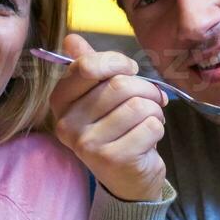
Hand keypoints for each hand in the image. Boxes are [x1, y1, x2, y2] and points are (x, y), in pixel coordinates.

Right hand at [49, 33, 169, 201]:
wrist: (128, 180)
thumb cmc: (116, 130)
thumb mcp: (99, 97)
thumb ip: (88, 68)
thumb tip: (72, 39)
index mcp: (60, 103)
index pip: (87, 66)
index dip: (117, 62)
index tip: (130, 71)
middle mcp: (68, 125)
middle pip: (119, 85)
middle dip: (146, 88)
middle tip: (152, 99)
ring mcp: (88, 145)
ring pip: (138, 105)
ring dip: (155, 109)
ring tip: (149, 120)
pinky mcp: (114, 159)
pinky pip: (151, 126)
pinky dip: (158, 128)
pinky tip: (148, 139)